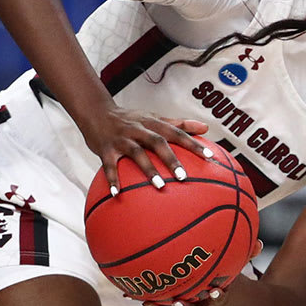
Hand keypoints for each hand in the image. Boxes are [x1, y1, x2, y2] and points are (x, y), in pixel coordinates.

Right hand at [75, 104, 211, 193]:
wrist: (96, 111)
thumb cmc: (131, 119)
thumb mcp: (155, 118)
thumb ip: (180, 123)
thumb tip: (206, 128)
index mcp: (153, 123)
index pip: (176, 132)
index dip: (193, 144)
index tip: (209, 157)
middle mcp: (138, 129)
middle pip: (157, 142)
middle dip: (171, 159)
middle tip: (184, 177)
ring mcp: (122, 139)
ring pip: (136, 153)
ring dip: (148, 169)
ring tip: (160, 186)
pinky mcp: (105, 149)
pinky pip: (109, 165)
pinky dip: (113, 179)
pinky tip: (117, 194)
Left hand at [140, 243, 261, 305]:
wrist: (214, 290)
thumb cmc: (224, 272)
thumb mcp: (235, 263)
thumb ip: (247, 253)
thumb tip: (261, 243)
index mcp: (215, 295)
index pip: (218, 299)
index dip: (217, 298)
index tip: (215, 293)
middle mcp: (198, 304)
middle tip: (178, 301)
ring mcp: (182, 304)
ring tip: (148, 303)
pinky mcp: (167, 300)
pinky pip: (155, 300)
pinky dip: (142, 296)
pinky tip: (126, 290)